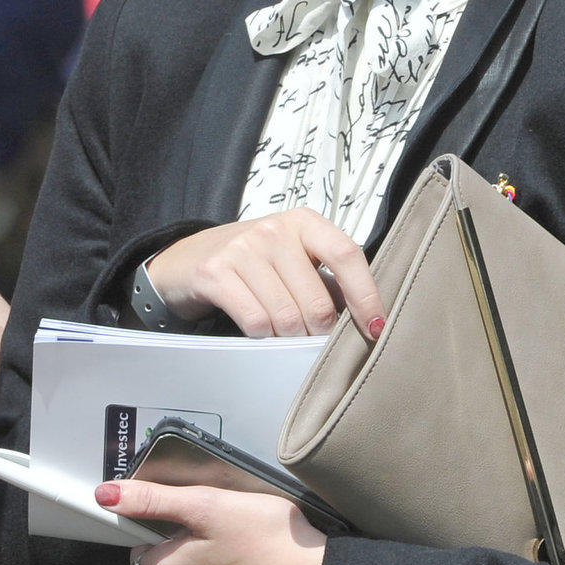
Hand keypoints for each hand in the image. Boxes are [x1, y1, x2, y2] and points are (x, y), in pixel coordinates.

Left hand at [96, 479, 325, 564]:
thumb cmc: (267, 541)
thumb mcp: (208, 505)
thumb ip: (156, 499)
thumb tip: (107, 494)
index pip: (140, 549)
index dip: (158, 524)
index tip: (184, 511)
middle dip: (184, 543)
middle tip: (217, 520)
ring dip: (209, 560)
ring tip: (239, 539)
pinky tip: (254, 560)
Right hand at [149, 209, 385, 338]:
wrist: (189, 259)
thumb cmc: (253, 264)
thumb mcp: (293, 259)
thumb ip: (325, 280)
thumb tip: (366, 320)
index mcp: (305, 222)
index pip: (347, 255)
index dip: (366, 296)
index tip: (375, 329)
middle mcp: (275, 229)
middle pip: (318, 301)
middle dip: (321, 333)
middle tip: (313, 342)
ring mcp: (243, 248)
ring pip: (288, 317)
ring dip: (290, 339)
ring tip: (284, 336)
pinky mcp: (216, 272)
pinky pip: (256, 321)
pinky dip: (263, 338)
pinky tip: (259, 331)